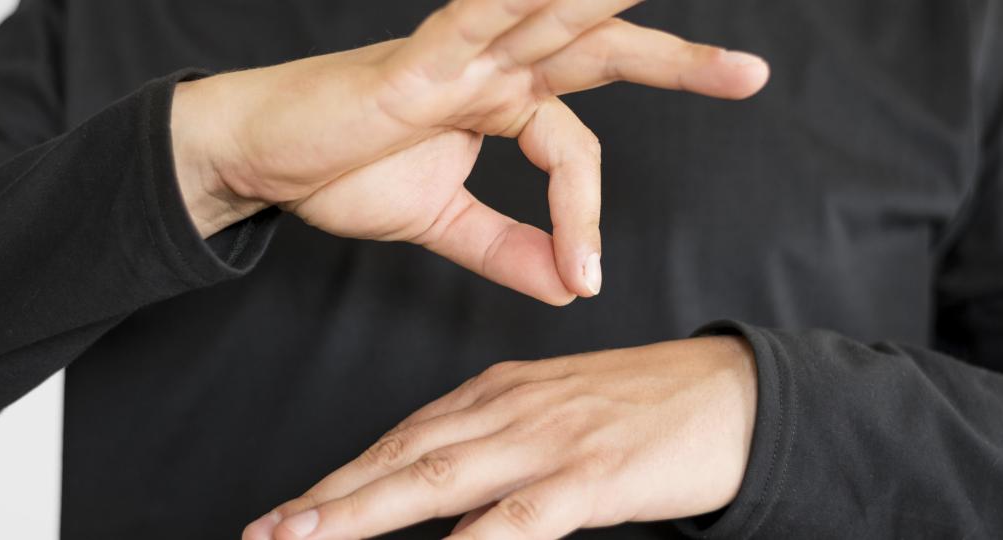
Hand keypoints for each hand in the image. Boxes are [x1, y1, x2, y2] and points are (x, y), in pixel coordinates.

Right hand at [172, 0, 768, 304]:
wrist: (262, 161)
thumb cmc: (341, 174)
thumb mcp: (443, 225)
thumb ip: (507, 249)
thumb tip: (568, 285)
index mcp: (502, 102)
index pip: (577, 150)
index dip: (586, 216)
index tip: (582, 278)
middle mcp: (493, 70)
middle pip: (600, 53)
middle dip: (679, 64)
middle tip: (754, 74)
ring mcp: (461, 57)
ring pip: (558, 20)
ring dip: (613, 7)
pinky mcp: (422, 61)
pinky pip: (482, 19)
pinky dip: (525, 1)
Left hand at [243, 335, 757, 539]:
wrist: (734, 394)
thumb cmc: (647, 409)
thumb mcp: (558, 412)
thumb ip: (499, 444)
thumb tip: (443, 497)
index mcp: (500, 391)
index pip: (401, 436)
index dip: (339, 477)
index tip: (290, 512)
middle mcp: (511, 408)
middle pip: (400, 457)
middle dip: (327, 499)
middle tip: (268, 531)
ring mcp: (549, 439)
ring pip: (437, 481)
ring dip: (363, 516)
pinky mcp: (591, 475)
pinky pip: (518, 519)